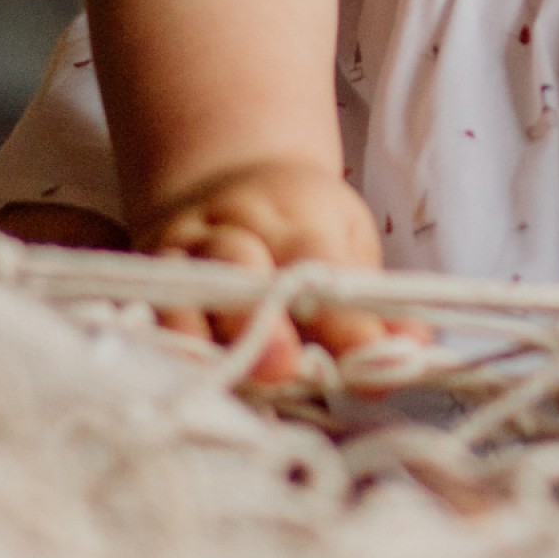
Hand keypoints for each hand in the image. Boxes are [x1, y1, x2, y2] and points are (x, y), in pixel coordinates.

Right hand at [133, 156, 424, 383]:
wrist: (224, 178)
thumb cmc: (301, 225)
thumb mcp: (348, 241)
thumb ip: (377, 302)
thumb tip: (415, 350)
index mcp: (295, 219)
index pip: (323, 267)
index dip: (346, 319)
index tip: (374, 365)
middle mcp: (233, 232)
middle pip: (240, 270)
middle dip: (258, 320)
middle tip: (283, 367)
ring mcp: (184, 256)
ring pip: (183, 289)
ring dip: (201, 335)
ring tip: (221, 377)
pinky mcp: (146, 279)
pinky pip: (143, 309)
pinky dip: (153, 342)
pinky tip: (164, 379)